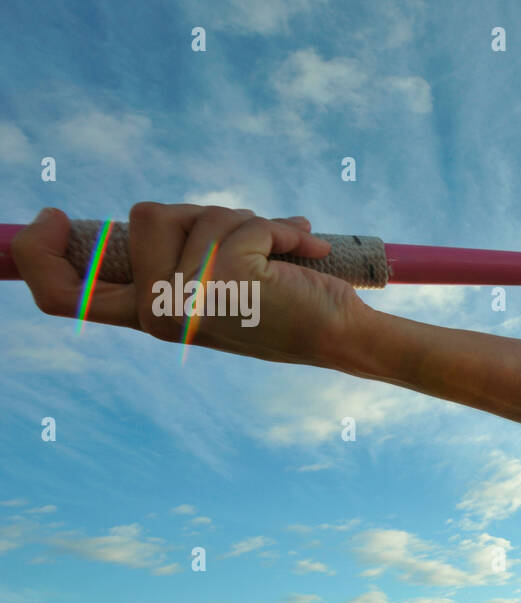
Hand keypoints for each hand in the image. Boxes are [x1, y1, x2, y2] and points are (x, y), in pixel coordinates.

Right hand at [10, 203, 372, 368]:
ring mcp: (188, 300)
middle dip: (199, 212)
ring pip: (195, 212)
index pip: (63, 296)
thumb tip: (155, 213)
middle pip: (140, 218)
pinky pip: (242, 221)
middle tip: (247, 241)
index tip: (50, 217)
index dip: (40, 253)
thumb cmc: (286, 303)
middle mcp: (158, 316)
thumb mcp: (217, 278)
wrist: (341, 334)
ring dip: (244, 220)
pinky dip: (280, 228)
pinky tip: (304, 252)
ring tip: (279, 254)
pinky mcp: (226, 280)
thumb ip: (181, 254)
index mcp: (147, 316)